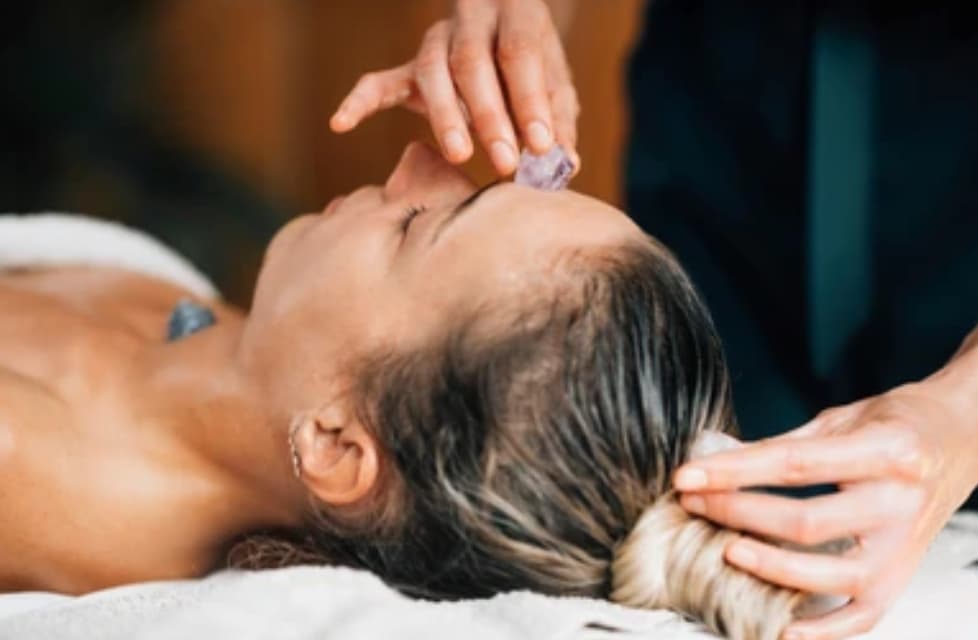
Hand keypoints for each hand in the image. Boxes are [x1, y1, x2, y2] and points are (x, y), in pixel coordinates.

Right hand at [329, 0, 579, 175]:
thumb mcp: (555, 85)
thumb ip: (559, 120)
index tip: (543, 145)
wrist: (499, 29)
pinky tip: (341, 123)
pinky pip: (378, 82)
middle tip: (507, 162)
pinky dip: (359, 102)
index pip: (520, 53)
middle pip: (472, 63)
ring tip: (460, 155)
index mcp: (514, 14)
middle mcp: (469, 21)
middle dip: (489, 116)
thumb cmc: (531, 67)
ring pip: (431, 72)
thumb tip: (565, 162)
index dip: (531, 100)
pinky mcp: (408, 69)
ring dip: (446, 117)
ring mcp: (434, 42)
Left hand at [673, 379, 977, 639]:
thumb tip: (715, 458)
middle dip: (737, 513)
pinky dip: (823, 629)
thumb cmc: (898, 423)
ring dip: (770, 567)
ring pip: (831, 573)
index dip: (733, 472)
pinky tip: (782, 626)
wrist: (963, 438)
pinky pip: (864, 615)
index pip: (792, 465)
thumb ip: (783, 444)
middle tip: (693, 504)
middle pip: (806, 521)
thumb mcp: (842, 417)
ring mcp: (905, 544)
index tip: (687, 476)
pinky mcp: (904, 574)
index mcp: (885, 450)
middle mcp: (900, 500)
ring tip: (725, 549)